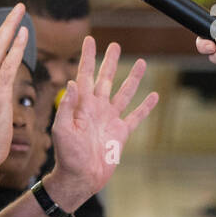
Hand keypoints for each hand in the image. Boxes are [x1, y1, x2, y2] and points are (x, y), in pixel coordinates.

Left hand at [47, 35, 158, 206]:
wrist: (80, 177)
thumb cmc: (66, 156)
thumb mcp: (61, 130)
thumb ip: (65, 107)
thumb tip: (71, 82)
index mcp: (82, 105)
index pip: (85, 75)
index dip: (88, 57)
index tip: (90, 39)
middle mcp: (97, 108)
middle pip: (105, 79)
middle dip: (110, 61)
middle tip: (115, 44)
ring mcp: (110, 119)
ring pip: (124, 93)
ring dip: (132, 78)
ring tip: (141, 62)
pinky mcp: (121, 133)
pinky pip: (136, 116)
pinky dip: (146, 106)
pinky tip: (154, 95)